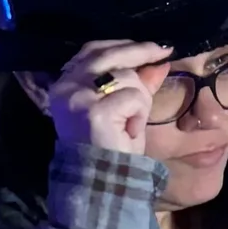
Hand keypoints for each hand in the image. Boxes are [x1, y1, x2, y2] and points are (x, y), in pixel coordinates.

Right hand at [27, 39, 170, 159]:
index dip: (122, 46)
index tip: (149, 46)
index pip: (92, 51)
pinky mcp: (96, 110)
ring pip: (126, 77)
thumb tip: (157, 63)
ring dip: (140, 100)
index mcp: (64, 85)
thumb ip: (137, 84)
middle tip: (163, 51)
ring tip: (130, 124)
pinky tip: (130, 133)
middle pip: (107, 55)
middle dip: (139, 52)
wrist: (103, 182)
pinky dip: (140, 116)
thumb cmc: (111, 148)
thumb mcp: (125, 110)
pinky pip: (134, 98)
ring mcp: (79, 97)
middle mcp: (66, 86)